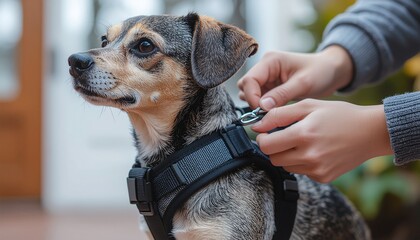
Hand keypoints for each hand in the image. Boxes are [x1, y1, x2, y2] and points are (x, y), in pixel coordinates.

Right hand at [237, 46, 352, 109]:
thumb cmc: (321, 71)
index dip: (252, 97)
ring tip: (273, 112)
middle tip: (267, 113)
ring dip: (256, 104)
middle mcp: (265, 67)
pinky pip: (258, 98)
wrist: (331, 71)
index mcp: (271, 60)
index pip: (249, 80)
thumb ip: (281, 94)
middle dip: (253, 101)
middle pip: (245, 86)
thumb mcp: (303, 83)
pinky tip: (275, 111)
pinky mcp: (270, 87)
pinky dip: (263, 106)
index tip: (262, 111)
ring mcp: (266, 77)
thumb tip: (261, 106)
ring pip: (249, 93)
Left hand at [253, 99, 392, 182]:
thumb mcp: (308, 105)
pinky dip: (301, 162)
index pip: (266, 145)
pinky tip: (315, 150)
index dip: (262, 137)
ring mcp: (317, 169)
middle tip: (284, 136)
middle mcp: (309, 156)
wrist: (371, 132)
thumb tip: (256, 126)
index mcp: (303, 135)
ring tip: (302, 141)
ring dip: (287, 155)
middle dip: (273, 147)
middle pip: (273, 158)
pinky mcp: (323, 177)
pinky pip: (301, 172)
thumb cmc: (339, 115)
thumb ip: (278, 114)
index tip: (268, 132)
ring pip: (285, 166)